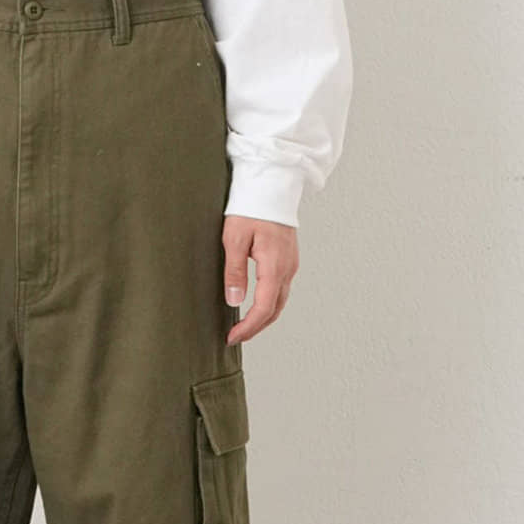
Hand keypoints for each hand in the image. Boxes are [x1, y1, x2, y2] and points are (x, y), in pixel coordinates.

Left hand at [223, 215, 298, 343]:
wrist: (272, 186)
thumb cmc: (251, 208)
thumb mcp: (234, 239)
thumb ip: (234, 271)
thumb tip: (235, 300)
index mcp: (274, 266)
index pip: (264, 308)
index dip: (249, 327)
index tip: (232, 337)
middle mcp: (288, 269)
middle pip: (275, 310)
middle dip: (256, 327)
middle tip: (235, 336)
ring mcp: (291, 264)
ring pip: (280, 301)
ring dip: (263, 317)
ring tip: (244, 325)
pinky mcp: (288, 259)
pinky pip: (281, 289)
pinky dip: (269, 303)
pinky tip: (256, 304)